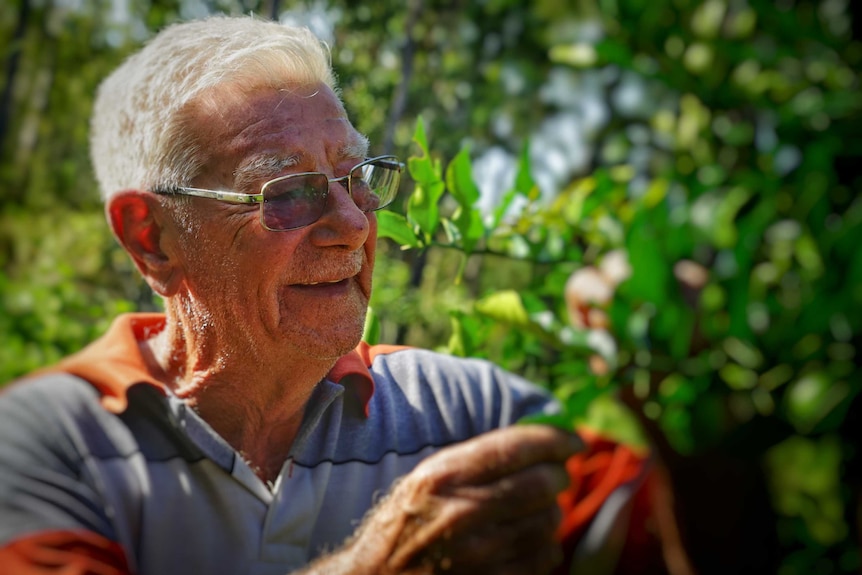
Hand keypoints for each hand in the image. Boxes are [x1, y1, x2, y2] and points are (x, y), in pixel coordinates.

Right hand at [309, 425, 581, 574]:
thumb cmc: (403, 524)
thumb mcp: (426, 477)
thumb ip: (476, 459)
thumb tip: (537, 440)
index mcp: (443, 477)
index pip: (515, 447)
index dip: (554, 440)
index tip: (571, 440)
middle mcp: (463, 513)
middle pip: (541, 484)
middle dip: (558, 475)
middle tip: (556, 474)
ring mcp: (480, 554)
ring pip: (548, 521)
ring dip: (550, 511)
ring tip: (534, 509)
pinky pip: (544, 557)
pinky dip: (544, 544)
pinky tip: (526, 539)